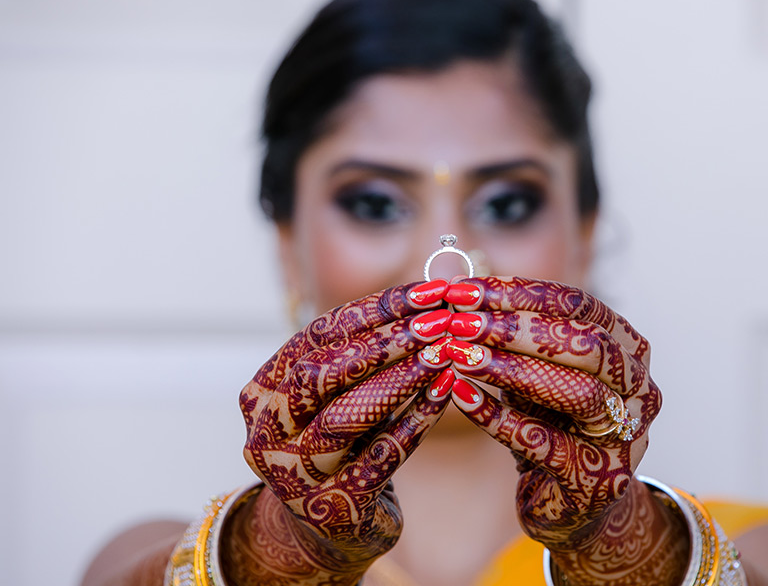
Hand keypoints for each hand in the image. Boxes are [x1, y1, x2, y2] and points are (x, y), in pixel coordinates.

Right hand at [237, 280, 455, 583]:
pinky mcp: (333, 506)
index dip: (375, 309)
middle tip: (438, 321)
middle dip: (384, 342)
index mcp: (264, 390)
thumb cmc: (338, 446)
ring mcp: (295, 473)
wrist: (321, 532)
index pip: (317, 334)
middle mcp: (268, 430)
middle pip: (322, 373)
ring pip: (346, 416)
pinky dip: (415, 422)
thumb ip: (361, 354)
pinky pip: (379, 457)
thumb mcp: (334, 397)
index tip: (427, 292)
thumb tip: (427, 301)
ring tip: (445, 353)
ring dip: (401, 379)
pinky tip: (447, 393)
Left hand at [442, 277, 677, 583]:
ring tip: (459, 355)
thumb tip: (458, 292)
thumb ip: (514, 334)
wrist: (580, 503)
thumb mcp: (540, 371)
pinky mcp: (596, 479)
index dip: (522, 293)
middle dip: (518, 328)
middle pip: (586, 344)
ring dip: (511, 369)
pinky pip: (543, 442)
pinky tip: (460, 396)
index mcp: (630, 349)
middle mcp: (639, 388)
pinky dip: (497, 417)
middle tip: (461, 321)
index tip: (467, 290)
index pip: (582, 306)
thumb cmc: (555, 422)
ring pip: (576, 393)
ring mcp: (625, 436)